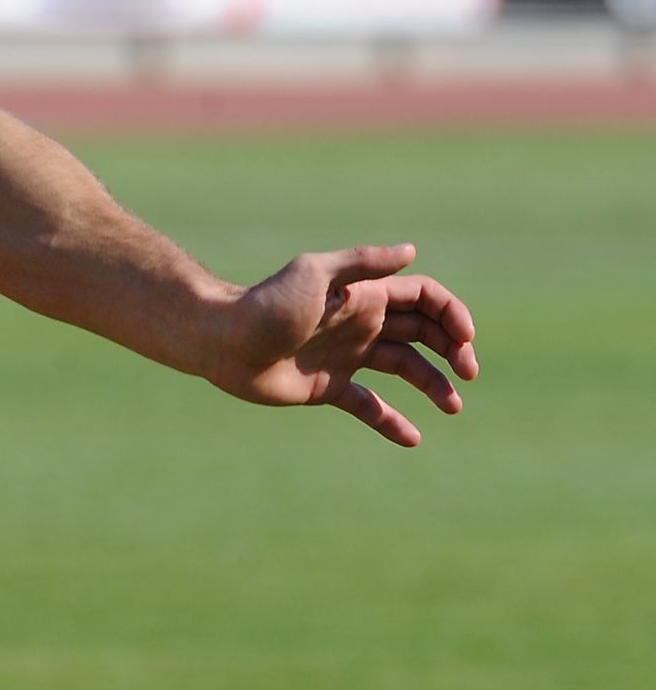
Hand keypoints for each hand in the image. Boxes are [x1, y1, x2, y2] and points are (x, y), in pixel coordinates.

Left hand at [212, 244, 478, 446]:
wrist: (222, 341)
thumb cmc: (266, 304)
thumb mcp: (314, 275)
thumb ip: (362, 264)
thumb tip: (412, 251)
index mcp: (363, 296)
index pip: (423, 299)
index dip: (451, 315)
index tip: (464, 340)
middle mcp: (360, 324)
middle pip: (422, 334)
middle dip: (453, 350)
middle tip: (468, 374)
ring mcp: (346, 356)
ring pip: (404, 369)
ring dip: (433, 384)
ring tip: (452, 406)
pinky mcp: (328, 387)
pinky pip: (368, 406)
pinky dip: (392, 421)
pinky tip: (413, 437)